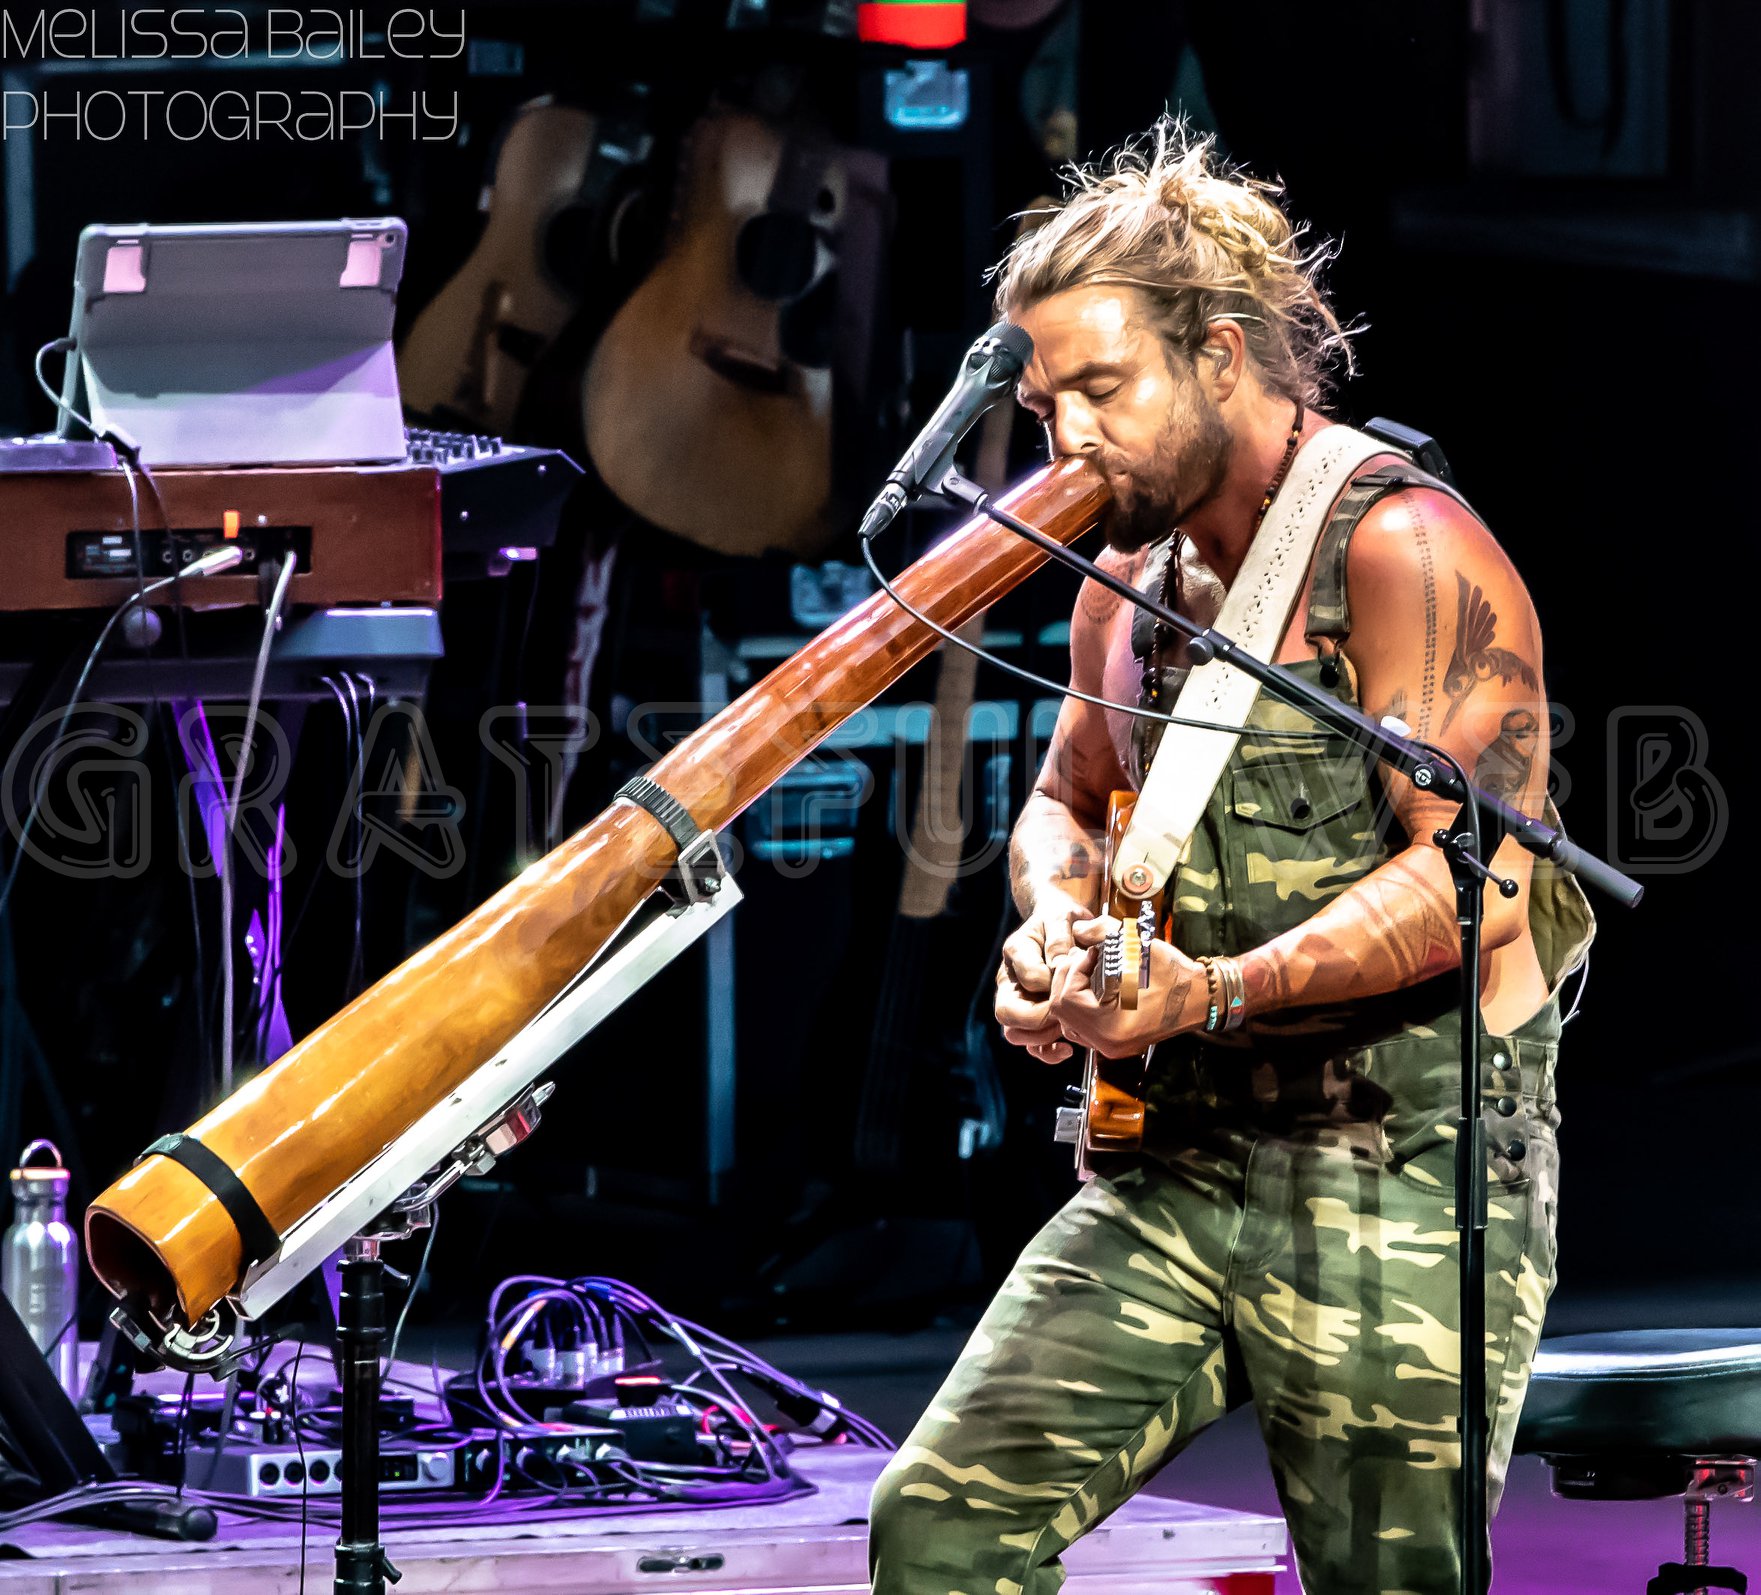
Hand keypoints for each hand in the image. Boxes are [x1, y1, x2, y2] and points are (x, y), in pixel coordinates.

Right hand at [995, 893, 1089, 1064]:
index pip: (1029, 978)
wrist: (1064, 925)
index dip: (1054, 984)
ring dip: (1042, 1036)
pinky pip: (1030, 1045)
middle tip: (1065, 1013)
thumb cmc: (1064, 920)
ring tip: (1067, 1028)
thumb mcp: (1064, 919)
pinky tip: (1067, 1048)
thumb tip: (1059, 965)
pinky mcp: (1031, 1017)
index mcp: (1016, 950)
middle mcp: (1010, 978)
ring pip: (1014, 1033)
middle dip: (1040, 1018)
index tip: (1076, 978)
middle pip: (1007, 1012)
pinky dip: (1047, 1052)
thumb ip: (1060, 939)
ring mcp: (1017, 1000)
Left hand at [1046, 918, 1208, 1058]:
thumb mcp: (1137, 945)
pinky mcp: (1114, 1044)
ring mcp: (1110, 1047)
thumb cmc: (1172, 973)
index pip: (1067, 999)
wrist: (1199, 997)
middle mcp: (1108, 1043)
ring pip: (1067, 1021)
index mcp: (1112, 1026)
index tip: (1091, 953)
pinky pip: (1081, 1027)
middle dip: (1068, 979)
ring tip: (1089, 972)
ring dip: (1071, 992)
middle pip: (1061, 1011)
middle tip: (1086, 960)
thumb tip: (1077, 930)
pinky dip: (1080, 1006)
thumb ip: (1102, 931)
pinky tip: (1095, 987)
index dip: (1073, 970)